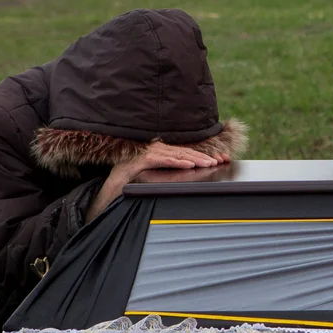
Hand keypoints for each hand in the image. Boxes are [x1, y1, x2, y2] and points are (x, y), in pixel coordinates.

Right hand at [111, 141, 229, 183]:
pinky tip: (188, 165)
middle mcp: (158, 149)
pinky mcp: (144, 160)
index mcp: (163, 152)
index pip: (187, 153)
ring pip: (177, 155)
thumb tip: (189, 172)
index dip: (203, 156)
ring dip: (194, 159)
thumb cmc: (134, 180)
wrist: (113, 183)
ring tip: (208, 163)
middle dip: (204, 157)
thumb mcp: (156, 174)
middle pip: (186, 153)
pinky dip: (177, 162)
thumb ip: (170, 171)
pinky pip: (164, 161)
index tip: (219, 160)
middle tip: (219, 161)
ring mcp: (151, 153)